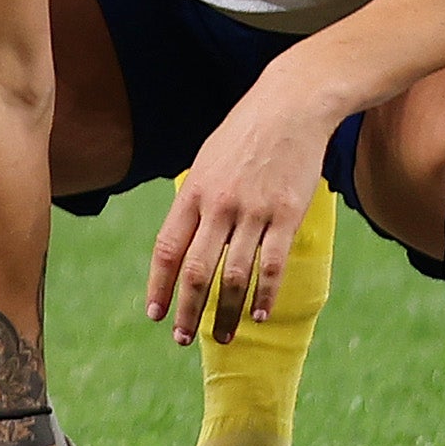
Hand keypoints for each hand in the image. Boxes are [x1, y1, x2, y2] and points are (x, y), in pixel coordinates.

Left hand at [149, 68, 338, 341]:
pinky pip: (272, 263)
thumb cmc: (244, 135)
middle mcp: (219, 205)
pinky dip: (263, 294)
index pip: (167, 249)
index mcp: (193, 193)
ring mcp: (254, 211)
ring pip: (234, 274)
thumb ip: (194, 201)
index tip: (154, 314)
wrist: (289, 106)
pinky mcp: (287, 214)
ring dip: (226, 312)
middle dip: (187, 310)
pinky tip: (257, 315)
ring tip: (223, 338)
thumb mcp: (206, 162)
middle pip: (196, 269)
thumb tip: (182, 240)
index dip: (158, 285)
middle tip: (182, 339)